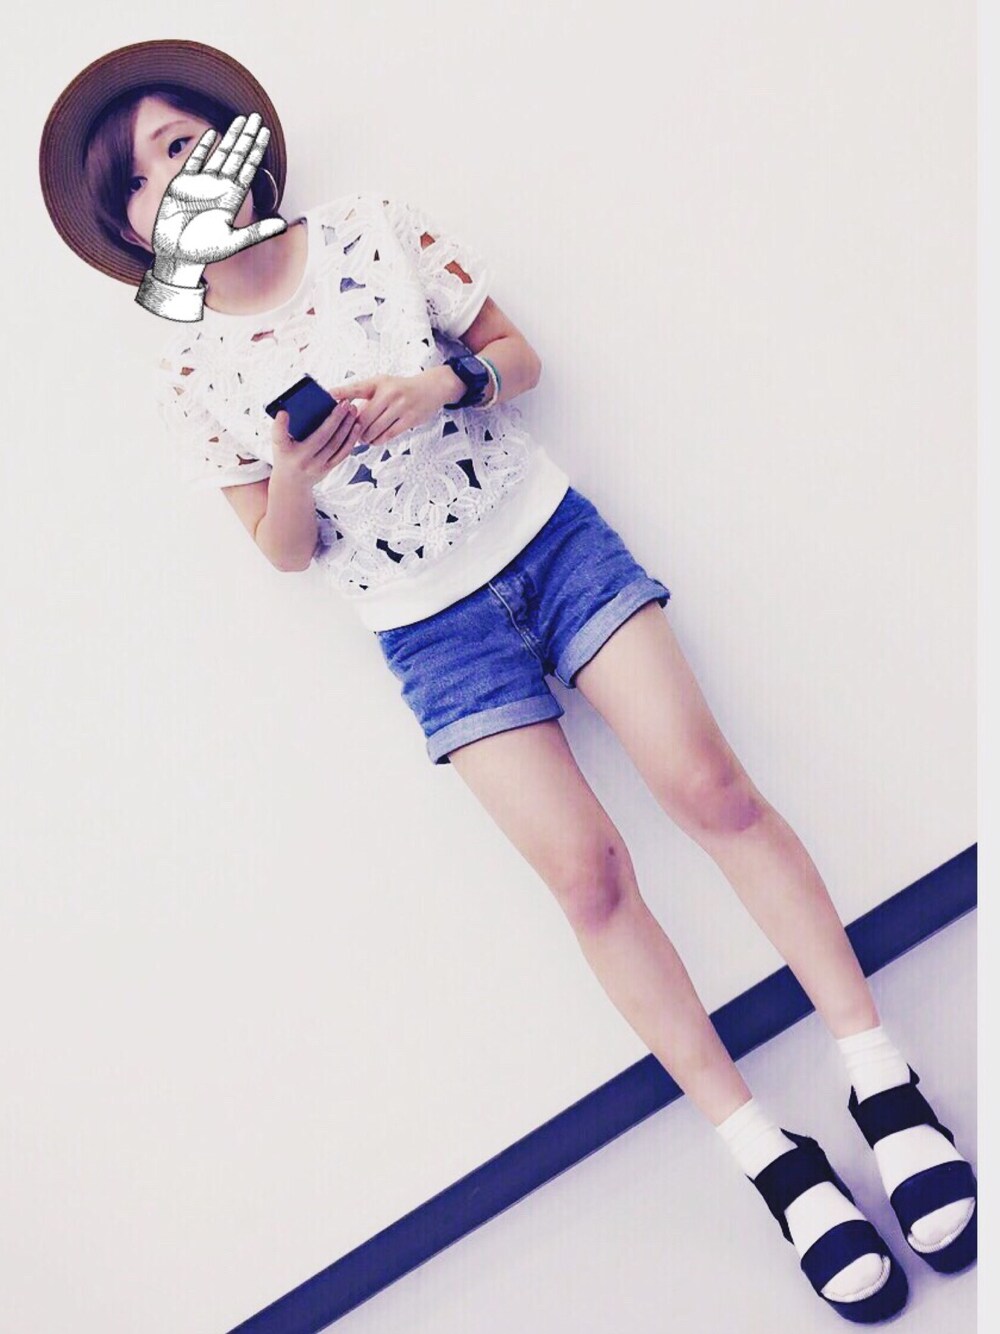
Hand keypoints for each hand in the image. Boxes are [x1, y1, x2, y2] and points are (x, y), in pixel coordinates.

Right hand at [150, 112, 286, 286]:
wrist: (175, 255)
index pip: (248, 169)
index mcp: (232, 199)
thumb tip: (283, 225)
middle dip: (246, 137)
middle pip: (236, 157)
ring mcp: (201, 185)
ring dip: (229, 138)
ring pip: (219, 155)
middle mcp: (219, 189)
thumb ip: (258, 232)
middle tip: (256, 118)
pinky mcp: (182, 184)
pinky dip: (203, 148)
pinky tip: (212, 134)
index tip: (264, 133)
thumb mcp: (233, 242)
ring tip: (239, 121)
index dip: (256, 150)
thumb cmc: (203, 252)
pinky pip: (195, 161)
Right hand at [269, 396, 364, 485]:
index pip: (278, 438)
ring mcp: (316, 466)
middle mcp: (300, 460)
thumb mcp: (279, 443)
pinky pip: (342, 453)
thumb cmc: (285, 455)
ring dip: (346, 426)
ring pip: (335, 444)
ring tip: (353, 409)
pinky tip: (356, 425)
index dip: (280, 425)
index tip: (283, 412)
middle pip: (320, 437)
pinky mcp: (327, 468)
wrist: (291, 484)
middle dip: (335, 418)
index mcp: (283, 451)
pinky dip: (351, 438)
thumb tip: (292, 407)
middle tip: (344, 402)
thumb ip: (284, 428)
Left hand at [327, 371, 447, 446]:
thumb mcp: (382, 384)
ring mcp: (400, 406)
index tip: (329, 395)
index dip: (342, 392)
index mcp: (379, 383)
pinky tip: (375, 439)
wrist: (430, 389)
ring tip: (364, 438)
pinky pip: (388, 435)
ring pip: (375, 429)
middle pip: (363, 418)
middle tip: (352, 433)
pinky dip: (378, 440)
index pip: (357, 388)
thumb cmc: (401, 388)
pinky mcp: (409, 419)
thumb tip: (345, 411)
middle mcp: (389, 393)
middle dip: (355, 428)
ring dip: (366, 437)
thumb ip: (364, 395)